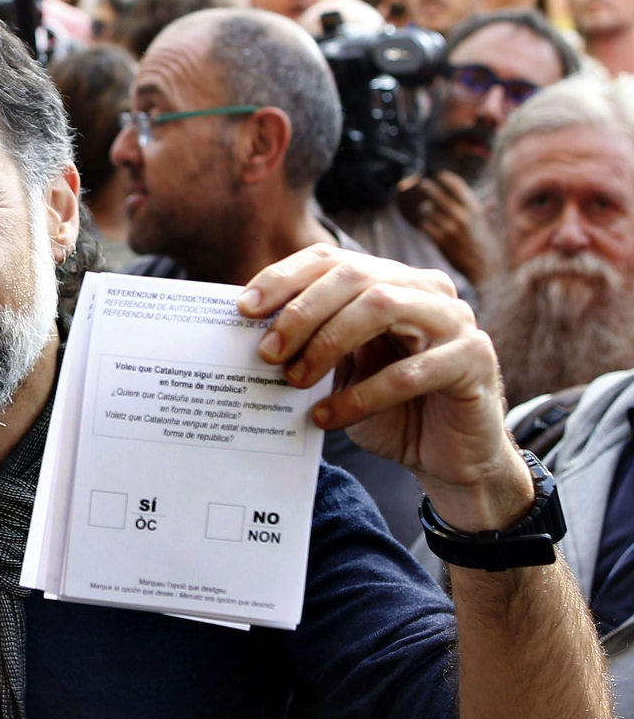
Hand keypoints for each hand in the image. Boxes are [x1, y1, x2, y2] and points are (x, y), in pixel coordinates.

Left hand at [242, 244, 533, 530]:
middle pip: (354, 277)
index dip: (285, 277)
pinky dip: (360, 396)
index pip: (332, 260)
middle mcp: (427, 290)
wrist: (448, 457)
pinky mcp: (474, 360)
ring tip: (295, 381)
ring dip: (328, 343)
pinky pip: (409, 372)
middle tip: (267, 353)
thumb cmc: (391, 409)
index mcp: (392, 282)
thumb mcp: (342, 371)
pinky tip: (326, 417)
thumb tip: (251, 332)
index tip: (245, 308)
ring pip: (382, 307)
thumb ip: (311, 344)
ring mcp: (456, 320)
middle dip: (302, 312)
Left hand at [401, 172, 493, 285]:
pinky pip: (426, 227)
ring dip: (426, 208)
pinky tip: (426, 224)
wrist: (486, 270)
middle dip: (430, 189)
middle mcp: (463, 218)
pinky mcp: (441, 243)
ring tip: (426, 208)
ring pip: (430, 211)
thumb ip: (488, 212)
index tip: (440, 175)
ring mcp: (450, 230)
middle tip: (424, 185)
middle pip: (440, 196)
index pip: (458, 187)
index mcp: (477, 210)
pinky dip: (425, 224)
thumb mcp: (492, 226)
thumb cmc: (491, 248)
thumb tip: (490, 202)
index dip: (447, 179)